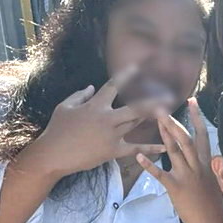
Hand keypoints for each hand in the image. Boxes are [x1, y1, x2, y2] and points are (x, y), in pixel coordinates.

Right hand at [32, 67, 165, 175]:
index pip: (113, 86)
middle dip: (153, 102)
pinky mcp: (113, 151)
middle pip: (135, 108)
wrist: (54, 154)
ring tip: (168, 113)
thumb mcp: (65, 107)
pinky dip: (150, 149)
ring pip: (136, 124)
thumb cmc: (57, 129)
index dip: (126, 75)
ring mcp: (111, 135)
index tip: (137, 68)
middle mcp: (107, 118)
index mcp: (95, 105)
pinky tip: (164, 148)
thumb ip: (80, 95)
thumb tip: (93, 87)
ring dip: (152, 118)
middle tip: (168, 97)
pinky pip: (135, 149)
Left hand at [136, 98, 222, 222]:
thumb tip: (199, 155)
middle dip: (176, 121)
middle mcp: (198, 166)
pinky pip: (161, 174)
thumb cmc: (210, 203)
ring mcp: (187, 176)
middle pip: (187, 139)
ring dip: (166, 133)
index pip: (202, 136)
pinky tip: (139, 155)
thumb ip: (203, 166)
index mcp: (206, 163)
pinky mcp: (176, 187)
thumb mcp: (211, 181)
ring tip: (155, 118)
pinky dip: (149, 165)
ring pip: (176, 150)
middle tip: (163, 106)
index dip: (198, 118)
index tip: (192, 101)